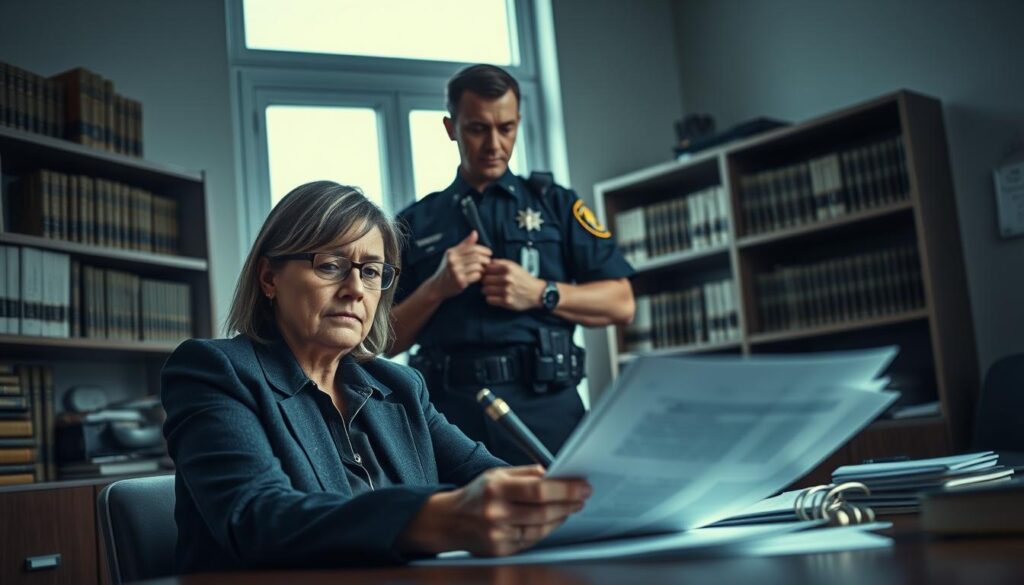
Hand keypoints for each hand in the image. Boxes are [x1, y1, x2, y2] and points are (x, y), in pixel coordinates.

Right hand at [398, 466, 590, 556]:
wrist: (448, 522)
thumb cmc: (476, 495)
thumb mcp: (496, 475)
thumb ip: (526, 473)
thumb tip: (554, 474)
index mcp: (496, 489)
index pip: (538, 490)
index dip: (565, 489)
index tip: (582, 486)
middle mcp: (496, 513)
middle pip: (543, 511)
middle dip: (568, 503)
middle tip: (582, 496)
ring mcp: (498, 535)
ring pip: (540, 528)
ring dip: (561, 517)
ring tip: (571, 507)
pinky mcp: (500, 550)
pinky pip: (531, 539)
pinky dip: (545, 529)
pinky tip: (553, 520)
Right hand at [429, 231, 492, 299]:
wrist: (438, 286)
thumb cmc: (448, 269)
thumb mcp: (453, 255)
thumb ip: (465, 244)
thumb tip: (475, 232)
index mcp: (452, 252)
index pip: (472, 248)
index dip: (483, 250)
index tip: (489, 253)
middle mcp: (452, 261)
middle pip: (476, 257)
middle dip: (485, 259)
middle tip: (488, 263)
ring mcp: (455, 271)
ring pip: (477, 266)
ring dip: (483, 268)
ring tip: (483, 270)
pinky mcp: (459, 281)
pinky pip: (476, 276)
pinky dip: (479, 276)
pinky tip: (477, 276)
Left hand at [481, 259, 545, 310]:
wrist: (536, 293)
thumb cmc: (524, 279)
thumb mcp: (514, 266)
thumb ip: (500, 263)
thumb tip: (486, 264)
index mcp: (508, 268)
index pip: (487, 269)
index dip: (486, 272)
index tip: (488, 275)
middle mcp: (507, 278)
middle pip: (484, 280)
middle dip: (486, 282)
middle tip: (489, 284)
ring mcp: (506, 290)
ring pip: (485, 290)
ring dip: (487, 291)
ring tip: (492, 291)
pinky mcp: (506, 301)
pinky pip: (489, 300)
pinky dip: (490, 299)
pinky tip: (495, 297)